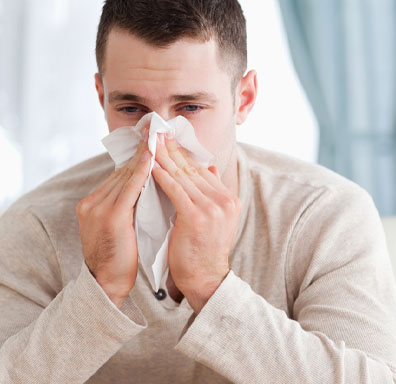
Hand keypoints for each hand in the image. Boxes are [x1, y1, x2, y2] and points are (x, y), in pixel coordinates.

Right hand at [76, 128, 150, 307]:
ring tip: (158, 136)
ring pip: (126, 175)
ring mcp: (98, 208)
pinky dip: (142, 171)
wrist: (108, 284)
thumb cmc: (122, 258)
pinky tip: (153, 158)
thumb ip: (132, 206)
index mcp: (96, 203)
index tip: (153, 140)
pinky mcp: (110, 216)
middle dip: (142, 150)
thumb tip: (153, 188)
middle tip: (157, 129)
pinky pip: (129, 188)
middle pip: (123, 170)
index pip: (121, 175)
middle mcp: (93, 201)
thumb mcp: (125, 226)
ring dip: (144, 155)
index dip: (139, 157)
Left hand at [151, 132, 241, 313]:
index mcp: (229, 199)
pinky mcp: (196, 216)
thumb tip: (210, 167)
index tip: (169, 140)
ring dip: (164, 158)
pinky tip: (149, 166)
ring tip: (150, 144)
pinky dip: (161, 176)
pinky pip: (175, 190)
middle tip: (156, 133)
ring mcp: (212, 208)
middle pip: (193, 169)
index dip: (184, 154)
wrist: (206, 280)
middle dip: (172, 150)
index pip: (203, 170)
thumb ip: (213, 193)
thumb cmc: (204, 252)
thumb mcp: (216, 220)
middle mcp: (224, 200)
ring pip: (183, 176)